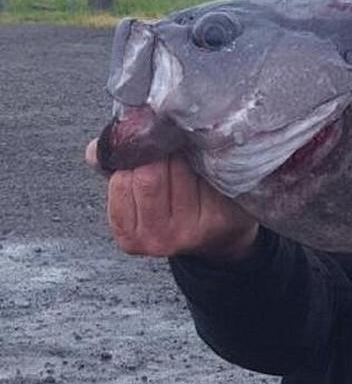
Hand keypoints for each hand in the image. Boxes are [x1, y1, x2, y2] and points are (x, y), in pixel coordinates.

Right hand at [86, 139, 258, 262]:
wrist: (222, 228)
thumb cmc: (175, 202)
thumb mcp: (139, 190)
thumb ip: (114, 167)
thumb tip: (95, 150)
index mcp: (128, 234)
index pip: (121, 181)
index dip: (135, 156)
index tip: (147, 145)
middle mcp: (155, 240)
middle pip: (149, 176)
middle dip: (159, 153)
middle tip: (170, 144)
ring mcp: (187, 233)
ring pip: (178, 172)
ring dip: (182, 155)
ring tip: (186, 154)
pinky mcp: (216, 220)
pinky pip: (204, 177)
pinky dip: (204, 163)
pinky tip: (205, 166)